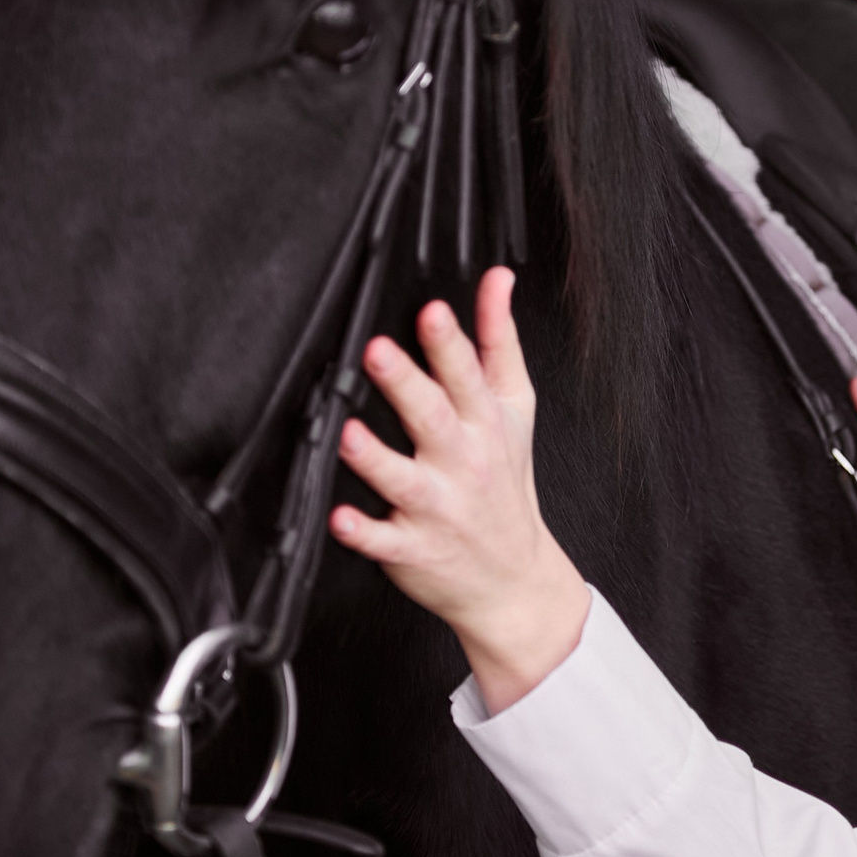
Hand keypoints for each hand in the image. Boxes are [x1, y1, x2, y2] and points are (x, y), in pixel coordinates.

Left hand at [329, 268, 588, 713]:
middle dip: (406, 384)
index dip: (449, 343)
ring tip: (349, 434)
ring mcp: (437, 507)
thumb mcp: (514, 407)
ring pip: (403, 479)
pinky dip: (363, 532)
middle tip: (377, 351)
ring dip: (376, 458)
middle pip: (432, 417)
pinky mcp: (412, 548)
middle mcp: (462, 461)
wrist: (512, 577)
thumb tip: (498, 280)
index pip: (468, 375)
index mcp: (485, 423)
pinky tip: (341, 518)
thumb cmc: (506, 483)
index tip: (431, 312)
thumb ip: (500, 339)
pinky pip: (384, 541)